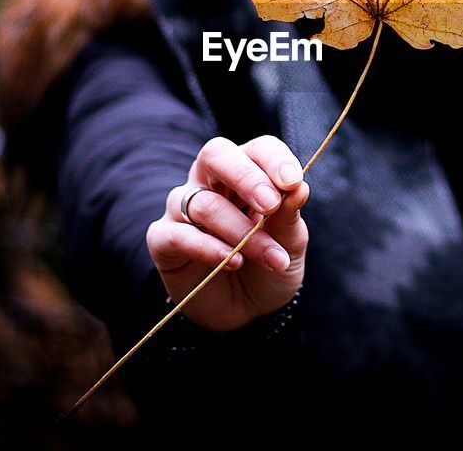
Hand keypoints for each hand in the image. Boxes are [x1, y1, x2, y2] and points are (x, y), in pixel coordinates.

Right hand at [146, 135, 309, 331]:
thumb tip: (299, 187)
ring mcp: (182, 209)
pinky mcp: (163, 240)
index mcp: (247, 173)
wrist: (248, 312)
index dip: (274, 160)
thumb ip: (289, 215)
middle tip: (270, 204)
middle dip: (246, 177)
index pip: (258, 149)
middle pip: (216, 155)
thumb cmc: (269, 267)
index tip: (292, 182)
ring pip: (203, 204)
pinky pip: (178, 235)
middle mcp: (209, 182)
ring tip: (271, 259)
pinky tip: (234, 262)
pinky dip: (209, 248)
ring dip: (241, 232)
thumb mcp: (289, 244)